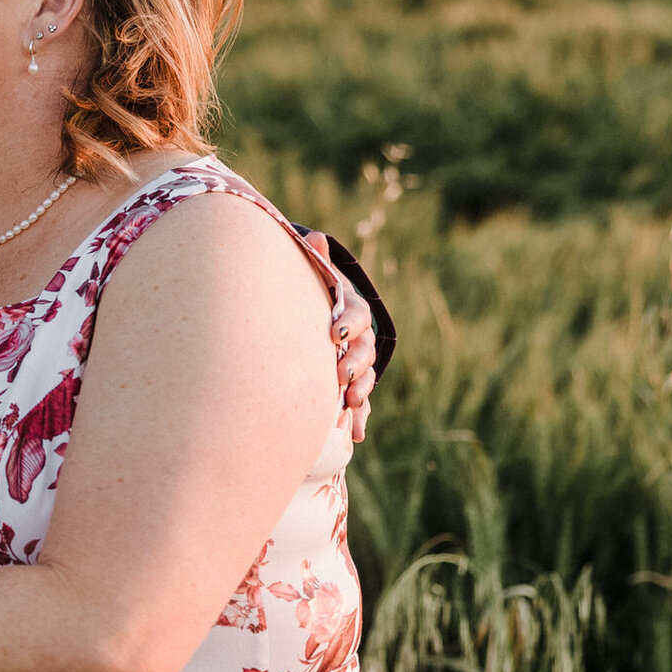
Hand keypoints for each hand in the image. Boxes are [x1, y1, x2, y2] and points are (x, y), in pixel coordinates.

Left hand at [301, 229, 378, 441]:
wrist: (308, 317)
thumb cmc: (306, 294)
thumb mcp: (311, 279)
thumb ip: (315, 263)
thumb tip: (316, 236)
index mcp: (348, 308)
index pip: (356, 314)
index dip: (346, 322)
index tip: (332, 332)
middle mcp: (356, 336)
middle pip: (364, 349)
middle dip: (354, 362)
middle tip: (340, 375)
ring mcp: (355, 362)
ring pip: (364, 376)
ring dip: (359, 390)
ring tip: (348, 403)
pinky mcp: (349, 385)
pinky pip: (358, 402)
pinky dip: (358, 417)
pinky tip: (355, 434)